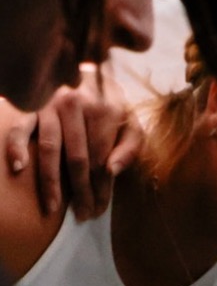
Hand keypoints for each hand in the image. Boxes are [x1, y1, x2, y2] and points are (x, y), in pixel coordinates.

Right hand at [4, 63, 143, 220]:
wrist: (84, 70)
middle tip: (81, 215)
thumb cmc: (110, 104)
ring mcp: (50, 105)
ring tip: (51, 208)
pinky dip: (16, 148)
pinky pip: (19, 129)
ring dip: (50, 181)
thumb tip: (113, 172)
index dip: (101, 187)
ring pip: (50, 149)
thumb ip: (130, 146)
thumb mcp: (130, 120)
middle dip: (80, 191)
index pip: (102, 158)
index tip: (98, 210)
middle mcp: (77, 106)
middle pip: (78, 158)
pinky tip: (19, 169)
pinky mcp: (29, 106)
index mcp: (106, 110)